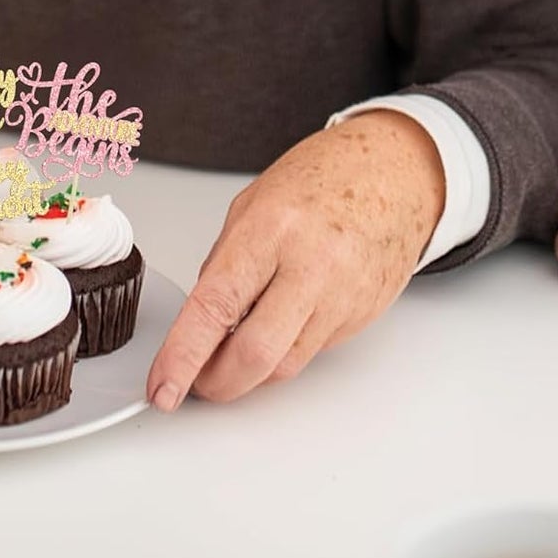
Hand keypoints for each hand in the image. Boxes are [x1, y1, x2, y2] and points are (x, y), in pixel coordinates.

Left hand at [145, 111, 443, 408]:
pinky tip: (275, 328)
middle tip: (193, 381)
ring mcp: (342, 295)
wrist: (394, 172)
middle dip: (216, 383)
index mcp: (271, 228)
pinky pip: (311, 351)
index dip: (183, 355)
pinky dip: (283, 352)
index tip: (164, 386)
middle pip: (255, 354)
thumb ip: (224, 261)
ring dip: (248, 373)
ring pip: (284, 365)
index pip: (216, 305)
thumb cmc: (324, 177)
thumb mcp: (254, 203)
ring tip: (229, 354)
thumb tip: (199, 320)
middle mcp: (311, 265)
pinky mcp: (361, 316)